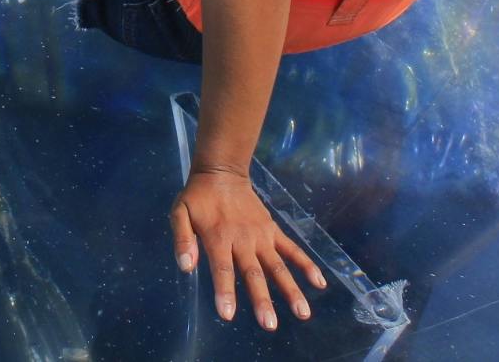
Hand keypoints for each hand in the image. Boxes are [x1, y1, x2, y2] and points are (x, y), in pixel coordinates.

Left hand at [170, 169, 326, 330]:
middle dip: (262, 300)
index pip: (222, 269)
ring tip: (303, 312)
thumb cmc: (198, 198)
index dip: (224, 291)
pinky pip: (292, 249)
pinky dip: (306, 265)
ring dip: (290, 289)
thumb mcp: (179, 212)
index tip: (228, 314)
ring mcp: (262, 236)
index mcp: (218, 237)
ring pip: (278, 266)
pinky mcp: (273, 231)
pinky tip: (319, 282)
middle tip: (269, 325)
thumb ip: (181, 238)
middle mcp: (243, 240)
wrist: (222, 172)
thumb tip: (185, 266)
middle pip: (253, 273)